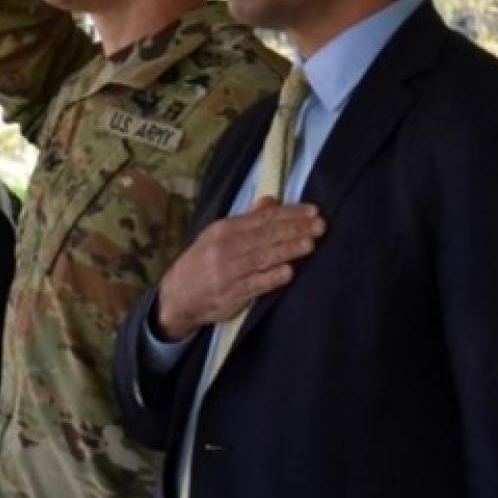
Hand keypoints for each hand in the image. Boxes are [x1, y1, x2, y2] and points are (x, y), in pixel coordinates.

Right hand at [155, 197, 323, 339]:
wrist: (178, 296)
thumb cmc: (202, 263)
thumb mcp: (217, 235)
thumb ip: (247, 219)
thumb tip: (271, 201)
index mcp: (224, 230)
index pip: (262, 218)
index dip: (289, 214)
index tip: (312, 211)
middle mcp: (225, 248)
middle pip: (266, 236)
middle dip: (295, 229)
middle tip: (319, 225)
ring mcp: (229, 272)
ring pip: (263, 258)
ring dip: (288, 250)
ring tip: (310, 243)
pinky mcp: (232, 294)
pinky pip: (256, 284)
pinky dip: (272, 277)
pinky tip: (289, 271)